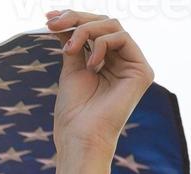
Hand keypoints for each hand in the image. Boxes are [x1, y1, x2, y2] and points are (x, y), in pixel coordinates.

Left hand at [42, 10, 155, 154]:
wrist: (80, 137)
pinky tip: (90, 65)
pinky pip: (122, 38)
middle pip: (104, 22)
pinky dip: (101, 44)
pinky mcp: (142, 71)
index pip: (94, 29)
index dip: (73, 19)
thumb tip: (62, 20)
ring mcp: (134, 65)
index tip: (48, 18)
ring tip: (69, 50)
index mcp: (108, 62)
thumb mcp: (71, 68)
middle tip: (53, 24)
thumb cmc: (74, 112)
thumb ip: (73, 43)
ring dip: (85, 31)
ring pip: (112, 25)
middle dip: (76, 19)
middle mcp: (124, 61)